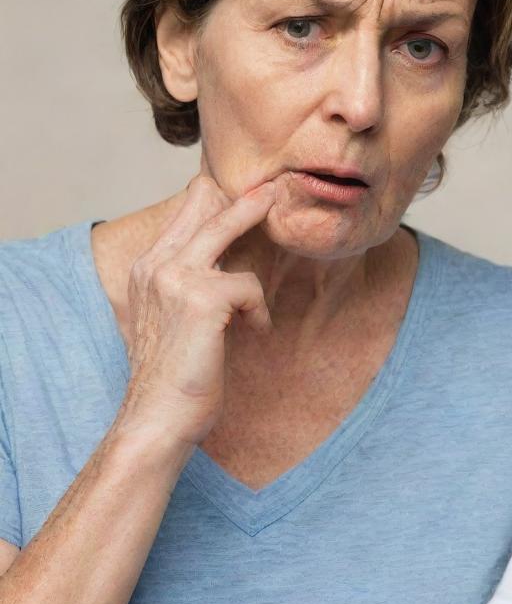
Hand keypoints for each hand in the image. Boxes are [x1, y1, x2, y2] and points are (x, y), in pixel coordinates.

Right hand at [114, 175, 279, 448]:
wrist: (156, 418)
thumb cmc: (174, 375)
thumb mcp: (174, 320)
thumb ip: (189, 287)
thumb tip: (225, 267)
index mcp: (146, 270)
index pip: (181, 217)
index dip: (211, 200)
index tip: (242, 194)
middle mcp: (155, 266)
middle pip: (200, 206)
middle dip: (240, 193)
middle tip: (272, 185)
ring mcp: (175, 279)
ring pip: (224, 225)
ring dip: (253, 219)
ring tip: (273, 205)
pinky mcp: (201, 299)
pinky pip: (248, 285)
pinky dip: (258, 310)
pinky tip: (254, 331)